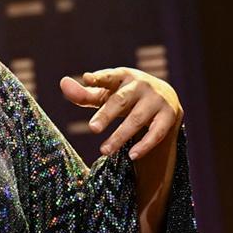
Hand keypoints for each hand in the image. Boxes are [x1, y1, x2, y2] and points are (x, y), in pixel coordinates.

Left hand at [59, 68, 182, 159]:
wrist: (164, 98)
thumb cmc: (126, 96)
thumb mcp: (106, 94)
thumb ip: (84, 93)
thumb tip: (63, 83)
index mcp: (123, 76)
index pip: (109, 76)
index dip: (99, 77)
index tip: (88, 78)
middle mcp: (141, 85)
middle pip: (121, 100)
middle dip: (107, 114)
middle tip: (92, 128)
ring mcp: (157, 100)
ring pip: (137, 119)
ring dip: (120, 136)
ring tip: (104, 151)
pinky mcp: (169, 115)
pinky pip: (156, 133)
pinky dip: (145, 145)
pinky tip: (131, 156)